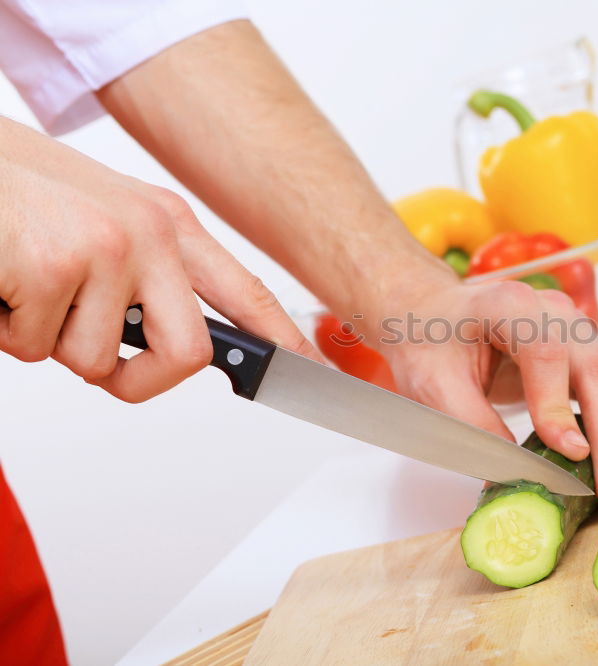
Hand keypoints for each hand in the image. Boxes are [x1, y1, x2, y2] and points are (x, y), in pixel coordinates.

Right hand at [0, 118, 319, 401]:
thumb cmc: (25, 194)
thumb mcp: (107, 221)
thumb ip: (149, 276)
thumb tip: (164, 338)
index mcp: (171, 225)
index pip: (246, 293)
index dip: (282, 339)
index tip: (308, 369)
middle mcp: (151, 235)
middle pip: (188, 355)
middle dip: (141, 381)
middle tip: (107, 370)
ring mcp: (107, 250)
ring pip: (94, 361)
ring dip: (50, 341)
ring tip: (28, 285)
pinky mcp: (56, 266)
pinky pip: (36, 348)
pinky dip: (8, 329)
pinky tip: (3, 279)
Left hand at [377, 280, 597, 510]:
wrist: (435, 317)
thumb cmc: (430, 344)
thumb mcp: (433, 383)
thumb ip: (472, 425)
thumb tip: (514, 477)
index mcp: (509, 306)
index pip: (545, 352)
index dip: (559, 404)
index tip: (571, 454)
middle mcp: (555, 313)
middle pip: (597, 371)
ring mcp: (578, 334)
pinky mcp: (587, 358)